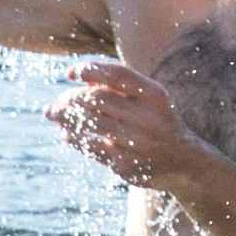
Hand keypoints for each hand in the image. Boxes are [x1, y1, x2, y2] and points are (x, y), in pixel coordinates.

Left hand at [43, 60, 207, 189]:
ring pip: (90, 125)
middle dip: (72, 98)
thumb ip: (120, 87)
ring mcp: (137, 144)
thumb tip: (83, 79)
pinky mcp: (126, 165)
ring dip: (66, 118)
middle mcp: (149, 119)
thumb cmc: (159, 122)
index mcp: (156, 96)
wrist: (183, 163)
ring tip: (52, 113)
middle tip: (60, 100)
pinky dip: (74, 138)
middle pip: (98, 100)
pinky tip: (66, 133)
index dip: (89, 70)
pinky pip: (91, 148)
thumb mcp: (149, 100)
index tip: (70, 73)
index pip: (116, 75)